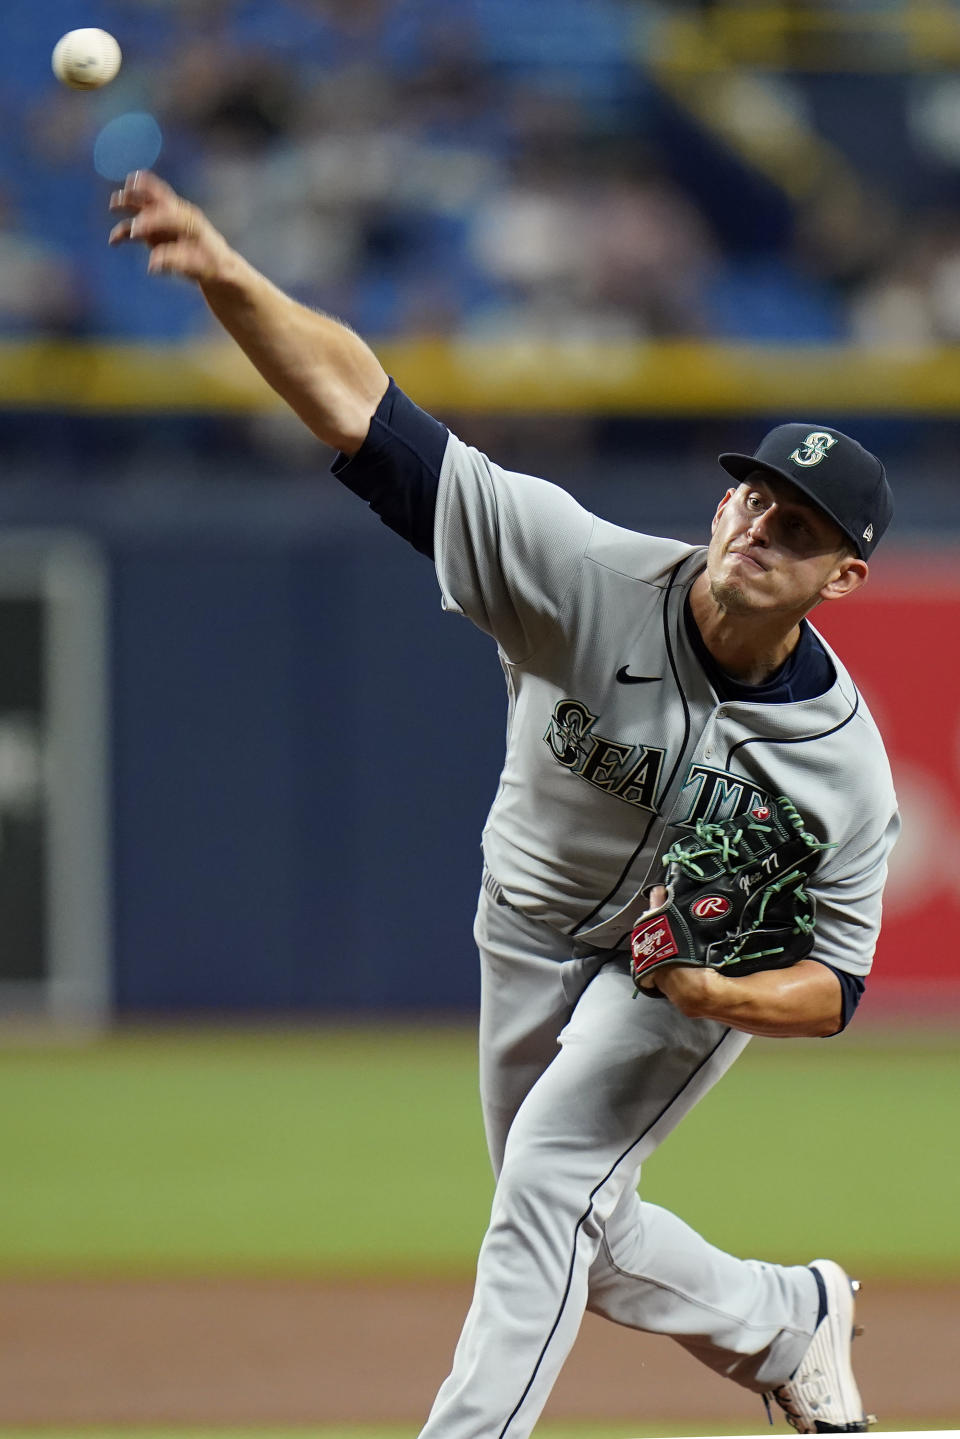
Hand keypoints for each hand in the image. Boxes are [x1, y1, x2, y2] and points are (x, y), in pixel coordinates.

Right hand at [108, 170, 234, 285]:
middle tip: (127, 188)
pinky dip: (124, 233)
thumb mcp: (197, 266)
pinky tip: (113, 242)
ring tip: (113, 204)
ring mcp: (164, 222)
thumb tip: (152, 264)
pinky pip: (136, 229)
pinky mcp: (155, 234)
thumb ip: (174, 262)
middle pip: (154, 196)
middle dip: (140, 191)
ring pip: (142, 206)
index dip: (150, 221)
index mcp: (189, 219)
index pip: (167, 213)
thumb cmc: (211, 265)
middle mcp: (175, 215)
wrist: (217, 267)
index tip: (135, 231)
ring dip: (128, 203)